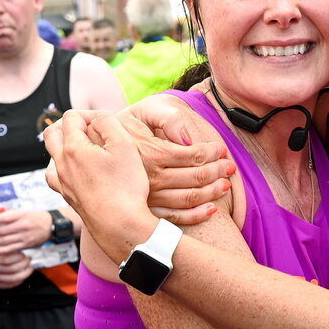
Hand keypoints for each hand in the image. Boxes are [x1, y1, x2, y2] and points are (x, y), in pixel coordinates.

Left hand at [0, 208, 51, 250]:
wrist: (50, 225)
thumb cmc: (34, 218)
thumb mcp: (23, 212)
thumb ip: (9, 216)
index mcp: (21, 215)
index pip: (3, 218)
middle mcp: (23, 225)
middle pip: (2, 231)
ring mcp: (25, 236)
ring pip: (5, 240)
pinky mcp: (27, 244)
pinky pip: (12, 249)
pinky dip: (2, 250)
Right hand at [0, 241, 32, 288]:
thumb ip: (4, 245)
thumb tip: (20, 244)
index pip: (10, 258)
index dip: (21, 257)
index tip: (27, 253)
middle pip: (14, 269)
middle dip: (25, 264)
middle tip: (30, 260)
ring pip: (13, 278)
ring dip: (24, 274)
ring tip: (29, 268)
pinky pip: (7, 285)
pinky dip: (17, 282)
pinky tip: (22, 277)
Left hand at [44, 110, 153, 262]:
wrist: (119, 225)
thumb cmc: (125, 186)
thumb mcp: (125, 145)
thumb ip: (109, 122)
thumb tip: (98, 117)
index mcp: (73, 147)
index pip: (72, 116)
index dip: (90, 114)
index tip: (107, 123)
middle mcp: (61, 163)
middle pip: (53, 132)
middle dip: (70, 125)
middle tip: (91, 129)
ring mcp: (61, 182)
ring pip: (52, 154)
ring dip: (64, 145)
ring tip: (85, 148)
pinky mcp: (67, 196)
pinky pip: (54, 176)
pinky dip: (62, 167)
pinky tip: (76, 170)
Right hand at [123, 100, 231, 224]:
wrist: (97, 147)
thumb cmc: (127, 125)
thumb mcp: (144, 111)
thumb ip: (168, 117)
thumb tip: (188, 137)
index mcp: (152, 153)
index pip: (192, 156)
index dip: (211, 153)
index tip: (222, 150)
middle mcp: (150, 178)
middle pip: (194, 178)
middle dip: (217, 172)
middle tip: (230, 167)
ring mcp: (148, 196)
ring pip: (188, 198)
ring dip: (212, 193)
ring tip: (225, 185)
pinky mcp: (147, 209)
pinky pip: (175, 217)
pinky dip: (196, 215)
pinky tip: (211, 209)